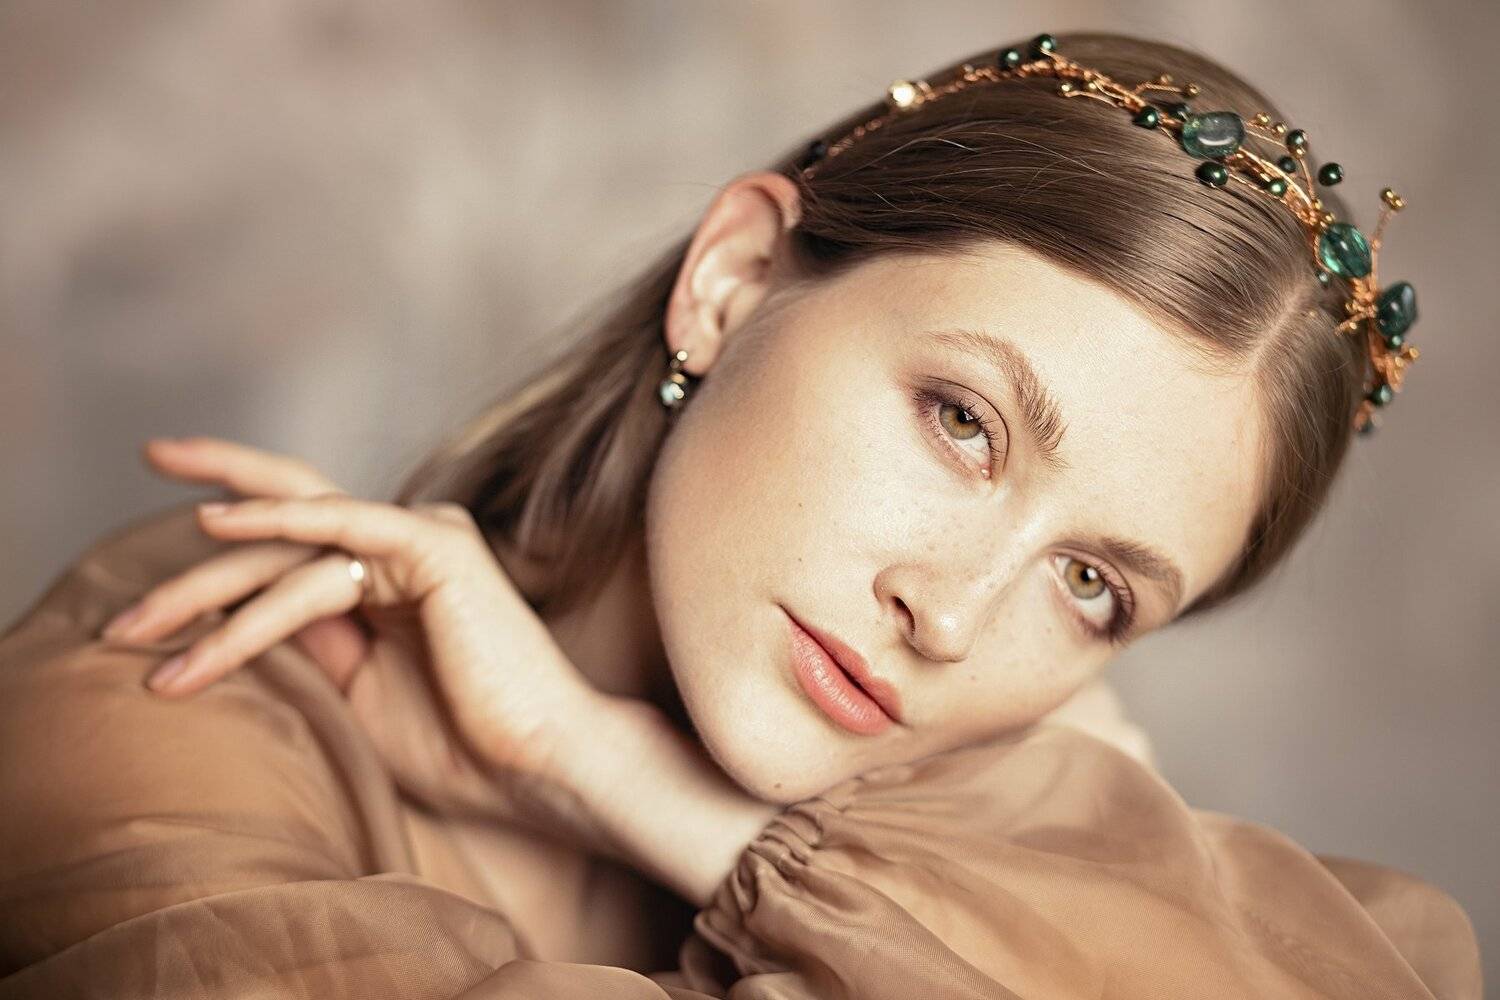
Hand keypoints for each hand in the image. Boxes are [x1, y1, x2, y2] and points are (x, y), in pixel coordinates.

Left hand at [102, 437, 614, 835]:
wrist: (537, 768)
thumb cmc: (463, 745)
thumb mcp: (358, 693)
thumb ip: (311, 644)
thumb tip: (241, 619)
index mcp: (392, 577)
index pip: (291, 552)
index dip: (216, 562)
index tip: (142, 605)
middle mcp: (404, 545)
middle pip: (278, 531)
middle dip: (192, 561)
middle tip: (117, 618)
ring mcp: (420, 538)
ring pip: (291, 547)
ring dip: (209, 591)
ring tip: (141, 633)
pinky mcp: (433, 546)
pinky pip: (340, 527)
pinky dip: (274, 522)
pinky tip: (212, 523)